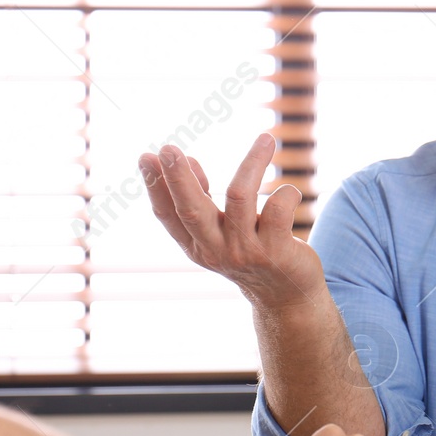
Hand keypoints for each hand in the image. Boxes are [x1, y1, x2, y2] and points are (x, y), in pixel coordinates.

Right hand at [138, 134, 324, 308]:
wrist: (286, 297)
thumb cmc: (251, 251)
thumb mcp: (219, 230)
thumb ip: (202, 197)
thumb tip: (188, 160)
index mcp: (195, 245)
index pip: (167, 215)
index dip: (155, 186)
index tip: (146, 157)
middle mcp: (215, 249)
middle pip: (192, 209)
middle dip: (179, 178)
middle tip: (167, 148)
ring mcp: (245, 251)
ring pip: (240, 197)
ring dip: (252, 163)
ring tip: (265, 139)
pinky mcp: (276, 250)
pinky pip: (278, 208)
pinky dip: (287, 193)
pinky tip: (290, 194)